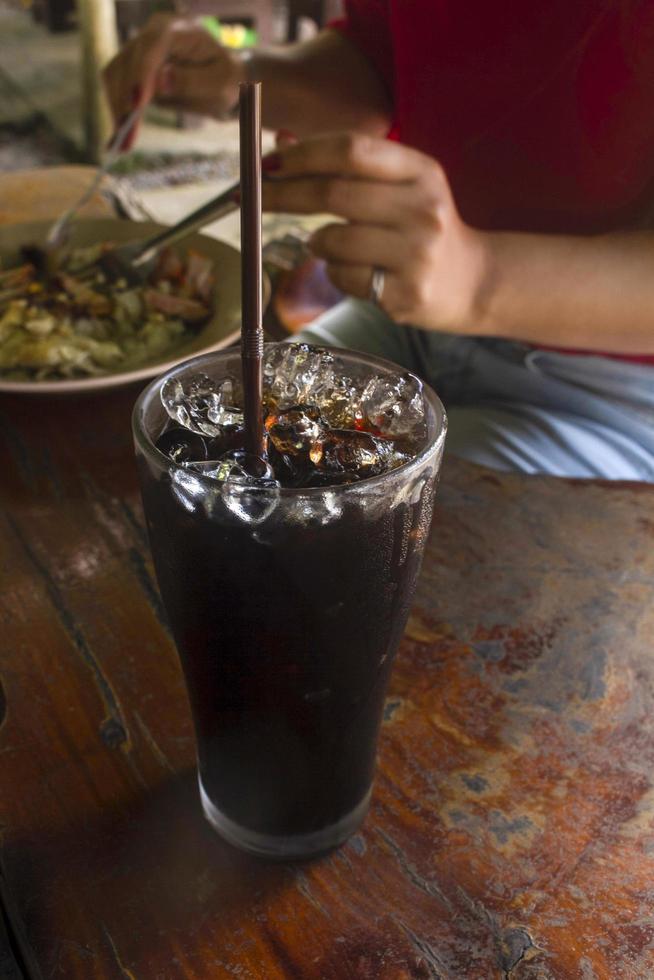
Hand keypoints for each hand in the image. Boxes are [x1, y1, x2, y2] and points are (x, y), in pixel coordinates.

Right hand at [103, 14, 243, 131]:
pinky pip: (116, 87)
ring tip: (123, 142)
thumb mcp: (219, 83)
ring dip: (117, 108)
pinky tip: (119, 134)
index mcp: (177, 29)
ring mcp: (140, 50)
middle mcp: (152, 34)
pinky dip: (117, 110)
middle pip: (128, 61)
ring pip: (115, 74)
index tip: (138, 104)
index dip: (142, 73)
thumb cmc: (225, 78)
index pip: (152, 46)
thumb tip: (161, 82)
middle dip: (125, 99)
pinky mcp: (132, 69)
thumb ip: (192, 81)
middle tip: (128, 135)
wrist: (220, 79)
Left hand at [261, 132, 489, 332]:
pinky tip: (356, 271)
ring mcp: (416, 254)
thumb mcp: (399, 185)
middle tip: (253, 199)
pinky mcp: (406, 294)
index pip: (352, 150)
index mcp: (421, 171)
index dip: (303, 155)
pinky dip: (335, 273)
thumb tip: (282, 143)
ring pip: (333, 242)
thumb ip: (347, 164)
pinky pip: (343, 279)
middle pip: (334, 194)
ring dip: (316, 243)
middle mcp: (422, 209)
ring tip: (328, 244)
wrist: (473, 280)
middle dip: (284, 195)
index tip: (267, 163)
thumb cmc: (420, 227)